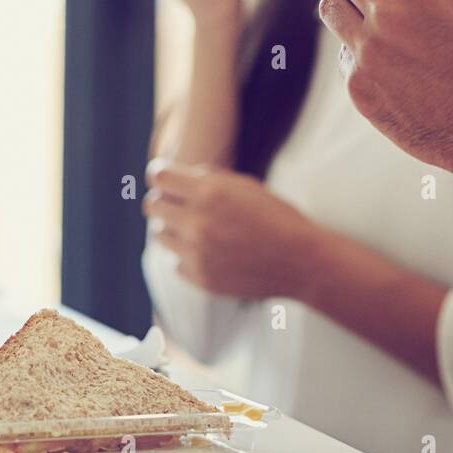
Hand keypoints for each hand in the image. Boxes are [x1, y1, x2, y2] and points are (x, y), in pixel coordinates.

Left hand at [142, 160, 323, 299]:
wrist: (301, 261)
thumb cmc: (278, 217)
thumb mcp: (248, 186)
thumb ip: (211, 179)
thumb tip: (182, 176)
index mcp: (210, 192)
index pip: (159, 176)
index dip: (162, 174)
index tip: (167, 179)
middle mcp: (198, 221)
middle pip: (152, 204)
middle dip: (164, 200)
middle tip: (180, 203)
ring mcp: (196, 252)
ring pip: (160, 233)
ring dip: (174, 228)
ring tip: (198, 228)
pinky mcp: (199, 277)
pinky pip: (176, 261)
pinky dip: (188, 256)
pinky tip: (211, 252)